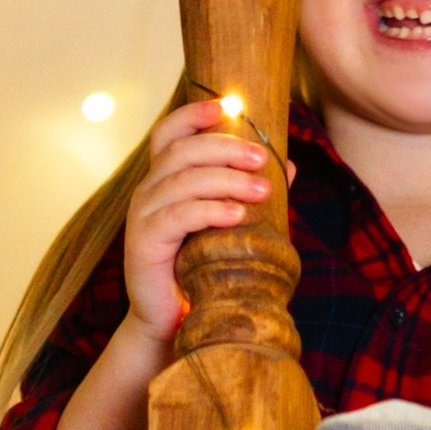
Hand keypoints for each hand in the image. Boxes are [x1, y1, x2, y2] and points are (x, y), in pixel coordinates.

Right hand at [122, 97, 271, 346]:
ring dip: (225, 180)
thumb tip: (288, 165)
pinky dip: (210, 210)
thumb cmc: (200, 271)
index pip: (169, 134)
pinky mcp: (143, 244)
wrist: (173, 324)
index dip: (193, 115)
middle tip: (262, 158)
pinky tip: (237, 215)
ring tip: (261, 190)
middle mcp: (147, 192)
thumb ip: (250, 193)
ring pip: (182, 180)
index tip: (227, 105)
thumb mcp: (229, 226)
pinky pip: (178, 216)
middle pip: (181, 151)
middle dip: (224, 148)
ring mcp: (142, 217)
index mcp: (164, 180)